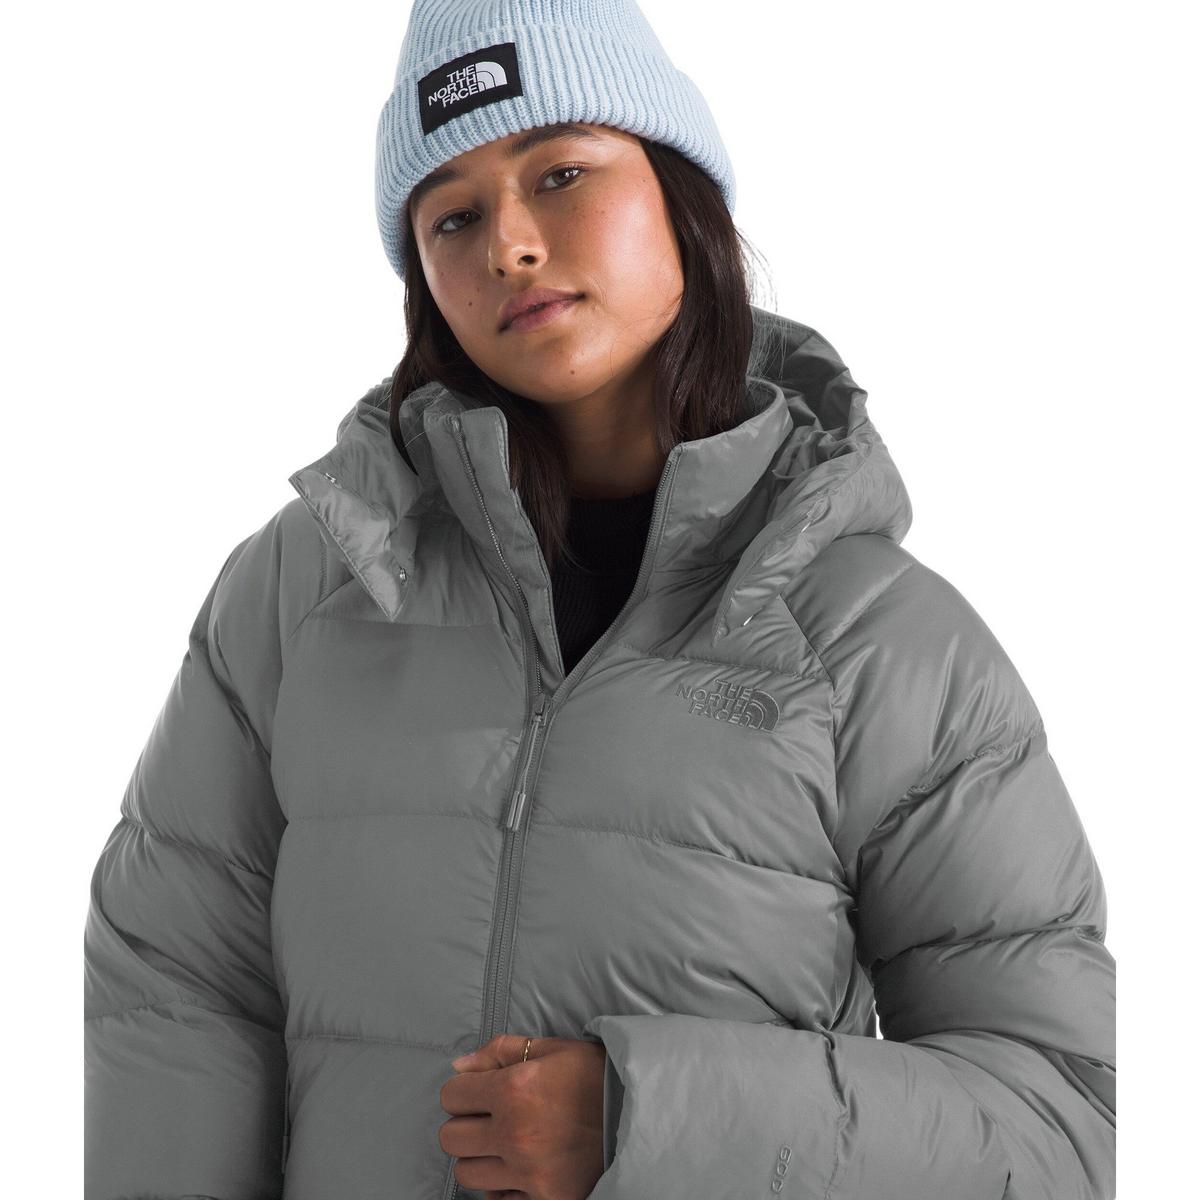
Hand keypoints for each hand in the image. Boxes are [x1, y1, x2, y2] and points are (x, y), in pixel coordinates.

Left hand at [438, 1032, 606, 1199]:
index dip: (463, 1090)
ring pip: (467, 1174)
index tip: (478, 1091)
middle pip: (451, 1138)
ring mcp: (528, 1172)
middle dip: (465, 1124)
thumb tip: (460, 1066)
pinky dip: (501, 1187)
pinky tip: (518, 1169)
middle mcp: (514, 1133)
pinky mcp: (544, 1198)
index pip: (451, 1095)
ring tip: (503, 1144)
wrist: (640, 1114)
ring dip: (479, 1157)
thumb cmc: (596, 1076)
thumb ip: (501, 1050)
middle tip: (488, 1118)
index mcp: (514, 1089)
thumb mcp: (554, 1048)